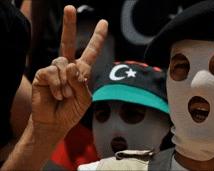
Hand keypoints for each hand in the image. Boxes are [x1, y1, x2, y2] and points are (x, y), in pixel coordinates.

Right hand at [31, 5, 107, 131]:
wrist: (55, 123)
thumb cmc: (72, 111)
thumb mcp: (85, 98)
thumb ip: (81, 82)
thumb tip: (71, 65)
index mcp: (82, 70)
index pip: (91, 51)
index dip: (97, 37)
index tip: (104, 22)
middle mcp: (68, 66)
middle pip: (67, 41)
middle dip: (69, 24)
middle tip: (70, 8)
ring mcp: (54, 69)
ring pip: (62, 62)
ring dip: (67, 83)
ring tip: (66, 96)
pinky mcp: (42, 74)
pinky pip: (52, 72)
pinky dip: (58, 86)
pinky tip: (57, 95)